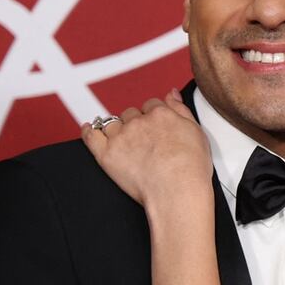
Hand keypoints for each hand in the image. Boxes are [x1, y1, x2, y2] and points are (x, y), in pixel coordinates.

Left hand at [81, 89, 212, 208]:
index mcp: (160, 114)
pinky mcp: (106, 154)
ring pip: (112, 123)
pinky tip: (90, 129)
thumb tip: (171, 94)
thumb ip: (181, 109)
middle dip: (135, 123)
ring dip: (117, 129)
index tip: (154, 126)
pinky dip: (89, 130)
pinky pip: (91, 136)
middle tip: (143, 140)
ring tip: (124, 142)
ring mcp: (120, 137)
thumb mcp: (196, 132)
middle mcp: (138, 122)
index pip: (151, 105)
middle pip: (131, 114)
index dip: (153, 115)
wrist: (177, 191)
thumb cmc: (190, 168)